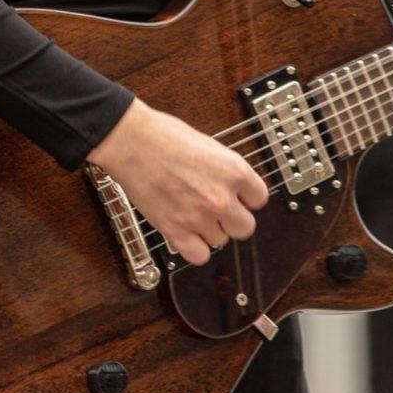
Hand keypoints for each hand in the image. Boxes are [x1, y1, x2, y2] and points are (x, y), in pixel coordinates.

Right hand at [87, 98, 268, 266]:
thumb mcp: (209, 145)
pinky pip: (199, 256)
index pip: (260, 199)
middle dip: (233, 220)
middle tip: (219, 211)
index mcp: (234, 170)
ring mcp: (199, 216)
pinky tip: (187, 234)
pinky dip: (195, 249)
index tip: (238, 198)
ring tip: (193, 214)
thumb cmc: (165, 136)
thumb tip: (234, 187)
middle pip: (245, 228)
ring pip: (220, 241)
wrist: (132, 142)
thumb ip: (226, 171)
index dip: (247, 199)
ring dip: (210, 231)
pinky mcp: (176, 231)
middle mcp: (221, 197)